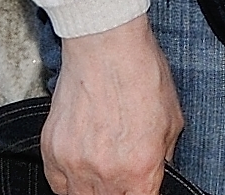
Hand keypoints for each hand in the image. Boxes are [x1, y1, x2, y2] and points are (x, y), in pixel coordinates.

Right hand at [42, 15, 181, 194]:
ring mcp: (75, 164)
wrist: (106, 45)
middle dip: (120, 191)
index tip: (141, 186)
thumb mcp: (172, 121)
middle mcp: (106, 173)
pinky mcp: (52, 151)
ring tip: (102, 171)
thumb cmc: (141, 74)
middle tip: (122, 172)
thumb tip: (158, 174)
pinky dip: (68, 180)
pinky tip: (81, 166)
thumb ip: (164, 158)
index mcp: (140, 169)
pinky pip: (57, 183)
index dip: (143, 194)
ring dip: (94, 190)